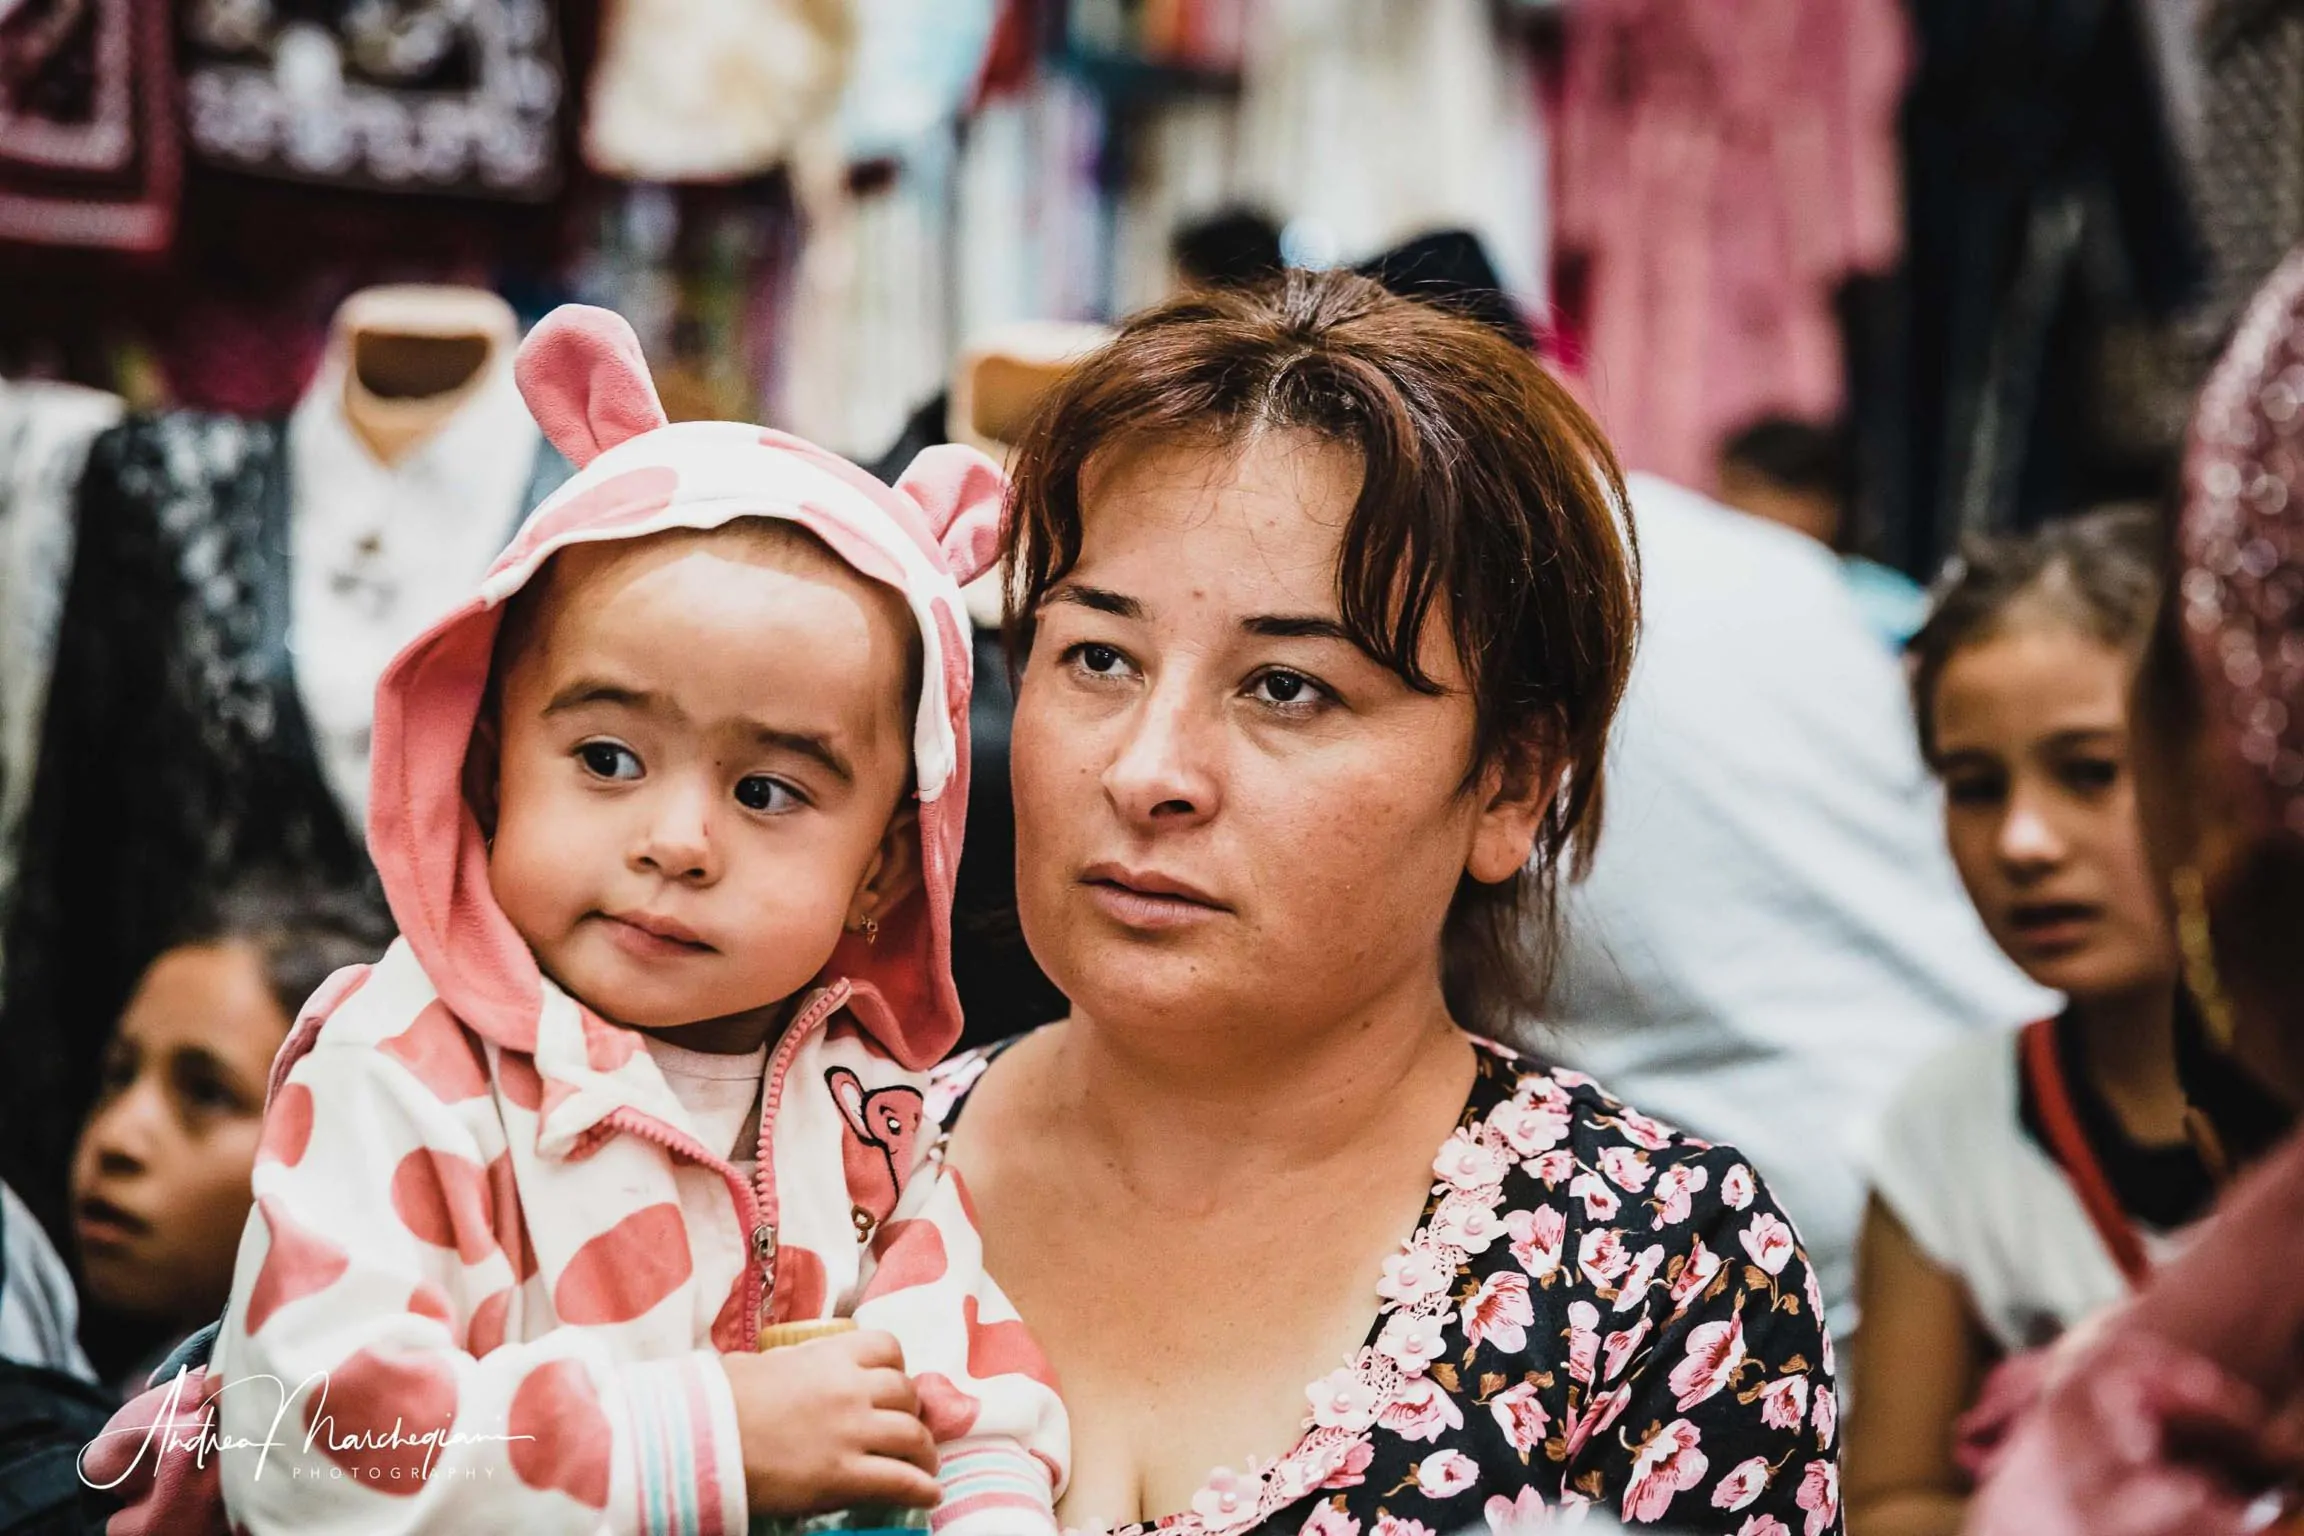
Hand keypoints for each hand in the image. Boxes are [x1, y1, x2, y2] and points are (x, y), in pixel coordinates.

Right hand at [721, 1330, 939, 1515]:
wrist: (704, 1438)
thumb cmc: (720, 1399)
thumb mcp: (757, 1365)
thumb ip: (787, 1365)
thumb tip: (781, 1371)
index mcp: (830, 1356)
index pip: (887, 1348)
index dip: (896, 1367)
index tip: (892, 1383)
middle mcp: (850, 1390)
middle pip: (906, 1394)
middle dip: (912, 1411)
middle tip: (907, 1427)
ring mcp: (851, 1433)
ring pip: (913, 1437)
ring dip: (925, 1452)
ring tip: (925, 1465)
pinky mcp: (844, 1476)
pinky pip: (901, 1482)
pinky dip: (922, 1490)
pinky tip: (929, 1496)